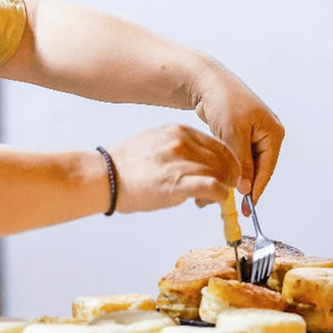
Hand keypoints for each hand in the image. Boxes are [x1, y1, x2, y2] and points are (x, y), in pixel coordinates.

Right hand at [105, 124, 240, 212]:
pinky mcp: (178, 183)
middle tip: (219, 192)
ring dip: (221, 190)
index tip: (225, 176)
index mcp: (179, 130)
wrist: (104, 177)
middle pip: (224, 160)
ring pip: (221, 174)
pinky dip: (219, 197)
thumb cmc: (127, 166)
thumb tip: (202, 165)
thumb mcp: (158, 144)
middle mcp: (182, 142)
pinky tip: (210, 202)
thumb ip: (182, 150)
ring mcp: (180, 161)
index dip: (227, 164)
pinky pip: (214, 188)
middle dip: (227, 178)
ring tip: (205, 201)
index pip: (220, 145)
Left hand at [192, 63, 284, 206]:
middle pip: (258, 168)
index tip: (248, 207)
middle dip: (245, 185)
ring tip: (223, 192)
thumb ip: (242, 163)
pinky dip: (228, 166)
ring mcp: (253, 134)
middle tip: (235, 204)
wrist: (206, 82)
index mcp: (273, 133)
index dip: (257, 189)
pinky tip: (218, 177)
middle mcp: (266, 134)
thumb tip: (245, 188)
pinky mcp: (239, 134)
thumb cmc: (224, 101)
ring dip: (235, 177)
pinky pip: (236, 156)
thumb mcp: (233, 134)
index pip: (267, 168)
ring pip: (246, 164)